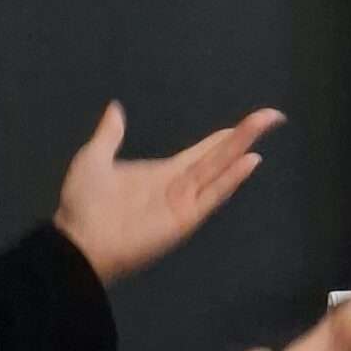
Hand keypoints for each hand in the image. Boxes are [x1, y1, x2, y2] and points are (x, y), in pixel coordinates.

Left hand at [54, 102, 283, 286]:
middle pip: (221, 156)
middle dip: (246, 134)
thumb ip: (110, 135)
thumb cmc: (83, 205)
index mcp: (165, 172)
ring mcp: (185, 203)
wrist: (76, 241)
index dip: (228, 135)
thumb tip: (116, 108)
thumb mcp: (94, 159)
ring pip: (221, 169)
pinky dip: (232, 179)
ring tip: (266, 126)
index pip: (205, 150)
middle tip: (273, 116)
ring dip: (243, 148)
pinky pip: (212, 195)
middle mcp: (181, 186)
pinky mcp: (184, 219)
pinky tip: (250, 161)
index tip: (252, 120)